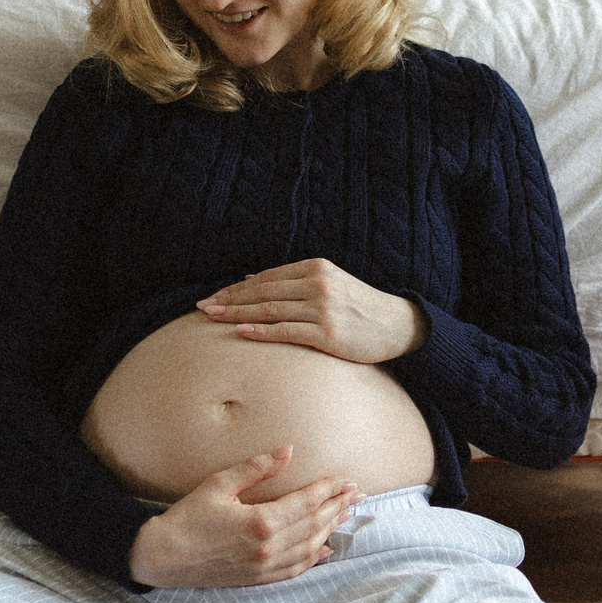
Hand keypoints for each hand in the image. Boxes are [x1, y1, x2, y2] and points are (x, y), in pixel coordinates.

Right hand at [127, 447, 359, 589]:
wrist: (163, 557)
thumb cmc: (187, 517)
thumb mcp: (219, 484)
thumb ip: (256, 468)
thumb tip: (289, 451)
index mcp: (260, 521)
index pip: (307, 502)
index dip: (329, 489)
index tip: (346, 478)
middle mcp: (268, 547)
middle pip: (314, 524)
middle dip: (337, 506)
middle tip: (357, 493)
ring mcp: (264, 567)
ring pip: (309, 547)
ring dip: (331, 529)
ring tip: (346, 513)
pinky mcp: (257, 579)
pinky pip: (294, 570)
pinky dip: (313, 558)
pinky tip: (325, 549)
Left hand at [198, 259, 426, 363]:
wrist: (398, 326)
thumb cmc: (360, 308)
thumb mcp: (330, 285)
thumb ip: (294, 283)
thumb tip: (251, 281)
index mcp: (317, 268)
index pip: (267, 277)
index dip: (237, 287)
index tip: (214, 295)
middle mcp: (318, 284)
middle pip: (263, 292)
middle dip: (230, 299)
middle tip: (203, 307)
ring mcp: (323, 309)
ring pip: (270, 311)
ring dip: (237, 314)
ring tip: (213, 318)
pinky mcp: (328, 334)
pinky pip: (287, 332)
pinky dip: (262, 331)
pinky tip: (242, 333)